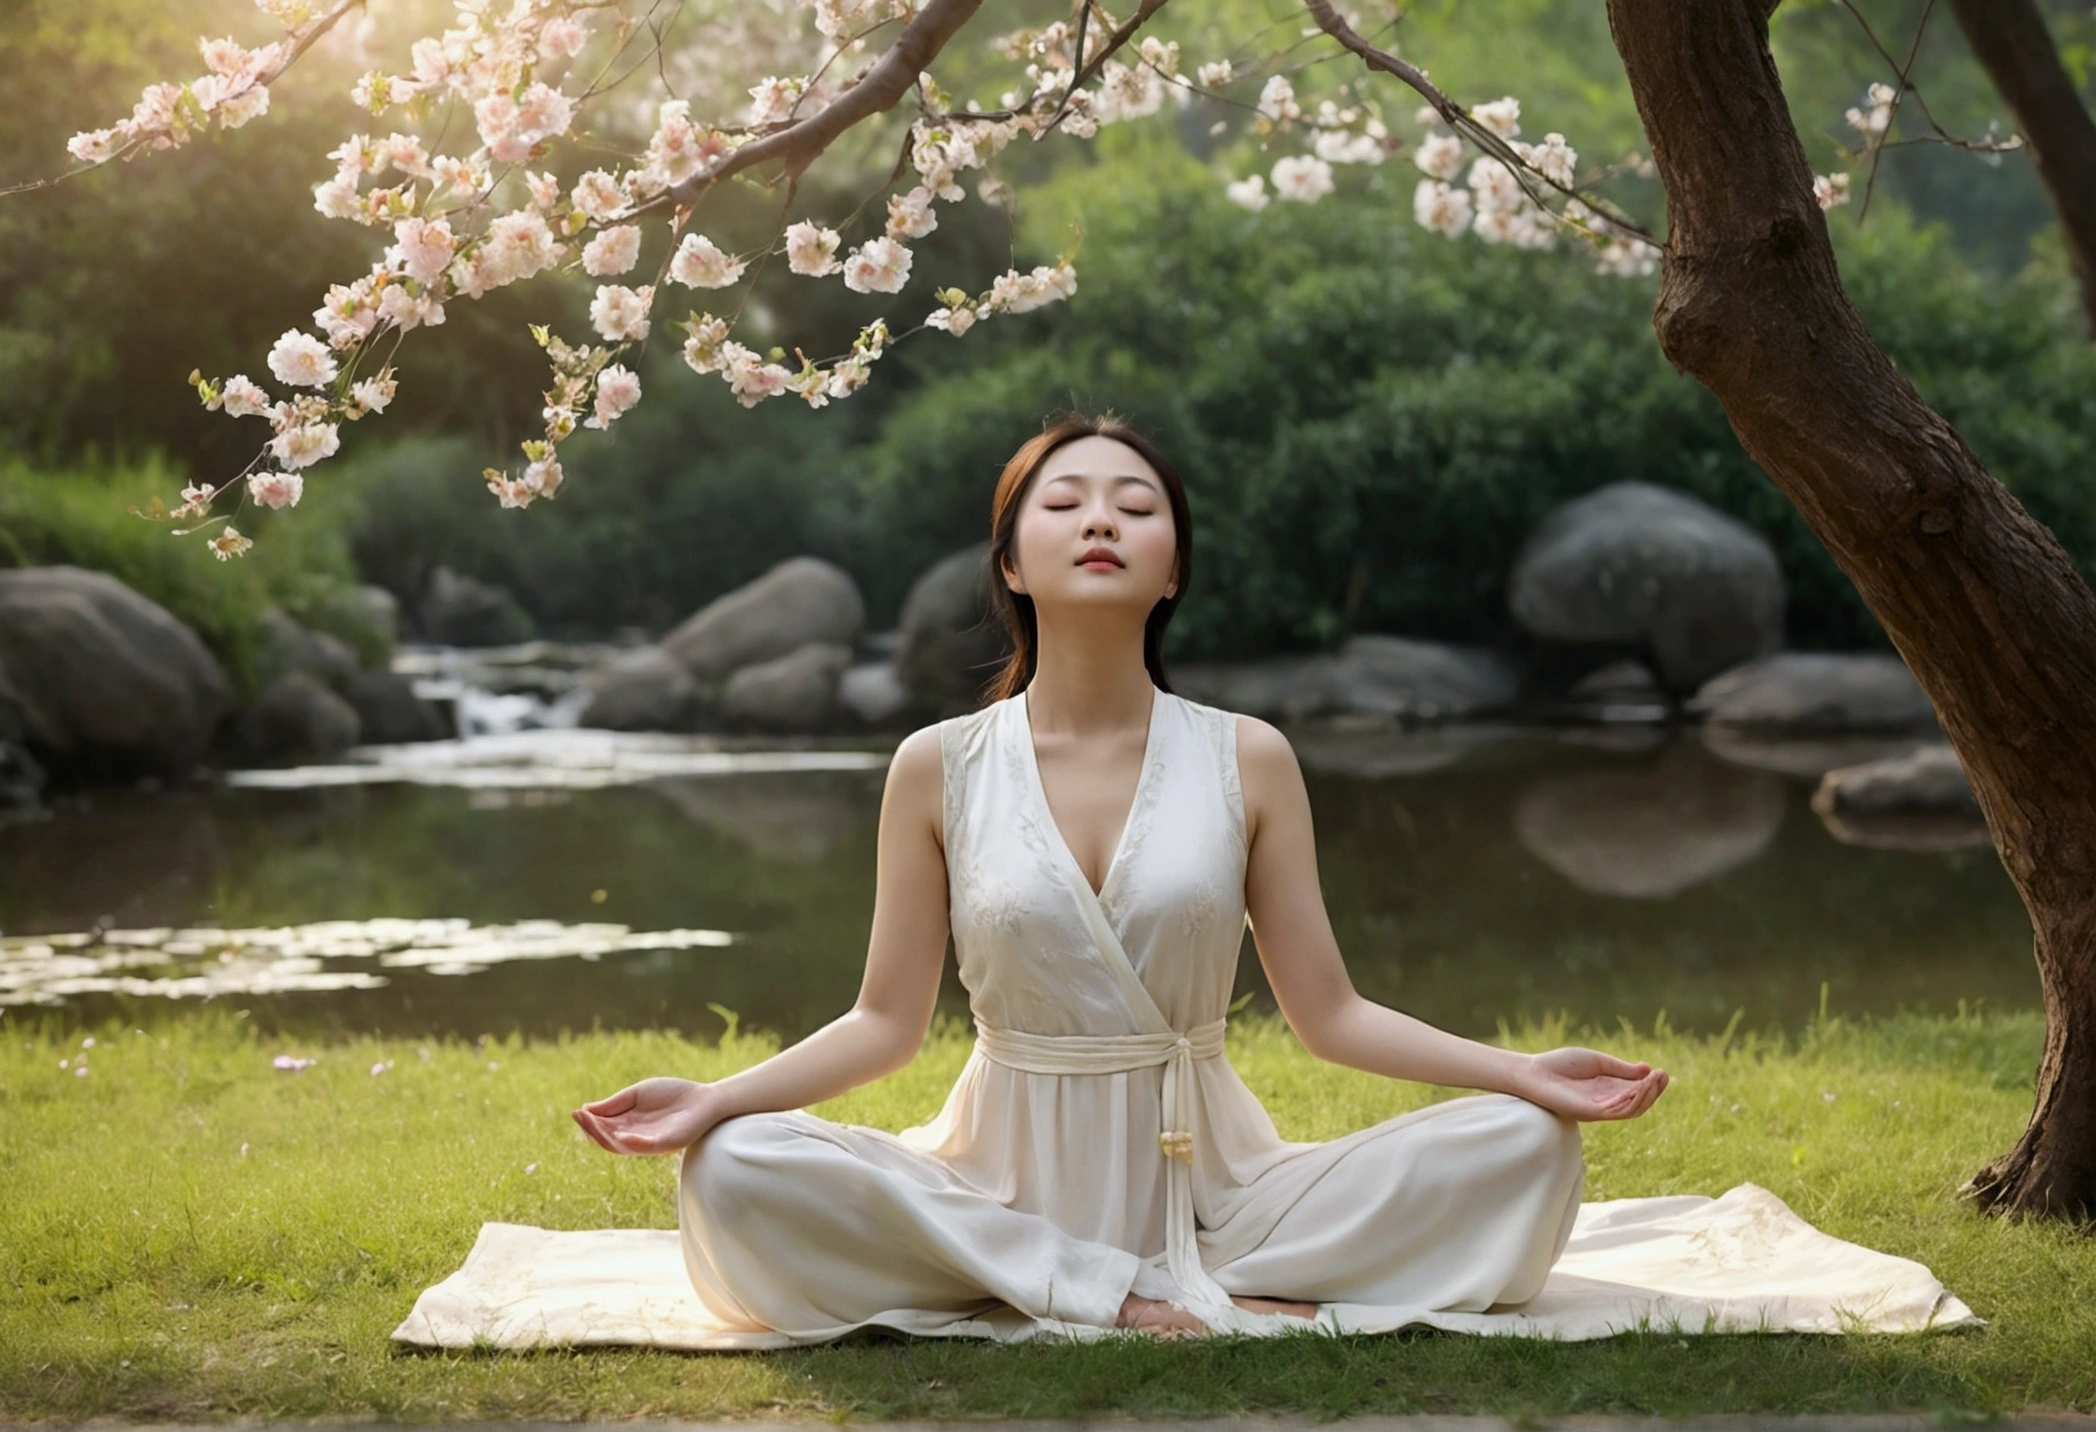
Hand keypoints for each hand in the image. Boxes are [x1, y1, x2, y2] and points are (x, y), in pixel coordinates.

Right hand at [572, 1076, 720, 1154]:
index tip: (577, 1111)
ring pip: (622, 1146)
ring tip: (592, 1122)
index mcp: (628, 1127)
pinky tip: (622, 1134)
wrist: (705, 1098)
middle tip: (581, 1117)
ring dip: (606, 1136)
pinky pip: (646, 1147)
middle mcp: (636, 1138)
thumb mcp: (637, 1094)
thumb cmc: (672, 1094)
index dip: (589, 1122)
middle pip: (608, 1140)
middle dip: (592, 1129)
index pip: (603, 1129)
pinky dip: (633, 1142)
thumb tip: (585, 1109)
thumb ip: (615, 1104)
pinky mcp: (667, 1144)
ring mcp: (651, 1143)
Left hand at [1516, 1046, 1668, 1121]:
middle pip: (1638, 1104)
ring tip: (1655, 1079)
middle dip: (1653, 1091)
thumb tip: (1647, 1070)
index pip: (1637, 1093)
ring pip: (1630, 1109)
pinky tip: (1638, 1087)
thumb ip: (1621, 1069)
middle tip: (1663, 1075)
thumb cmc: (1561, 1065)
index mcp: (1608, 1090)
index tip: (1662, 1072)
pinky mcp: (1589, 1113)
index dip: (1652, 1084)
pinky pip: (1615, 1110)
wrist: (1534, 1071)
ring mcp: (1598, 1110)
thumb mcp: (1598, 1062)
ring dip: (1646, 1095)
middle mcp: (1606, 1103)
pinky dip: (1630, 1100)